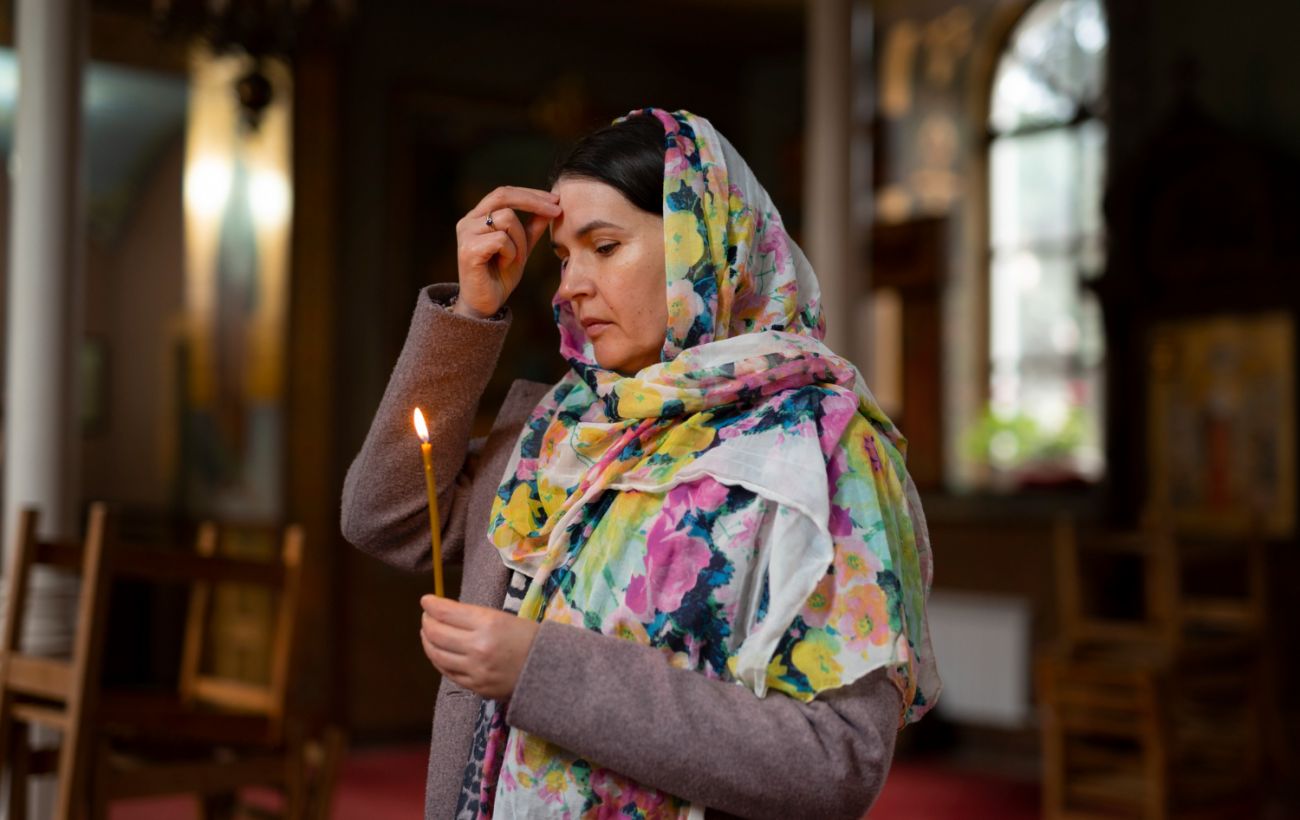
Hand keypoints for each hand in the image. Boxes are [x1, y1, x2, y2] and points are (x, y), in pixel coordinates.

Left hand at [420, 594, 540, 700]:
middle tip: (427, 616)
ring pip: (437, 654)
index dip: (431, 604)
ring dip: (428, 641)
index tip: (426, 600)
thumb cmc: (528, 638)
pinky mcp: (475, 686)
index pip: (447, 612)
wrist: (549, 670)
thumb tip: (445, 613)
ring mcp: (475, 669)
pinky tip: (438, 651)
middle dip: (427, 621)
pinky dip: (438, 659)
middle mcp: (478, 646)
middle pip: (437, 633)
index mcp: (489, 623)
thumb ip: (473, 617)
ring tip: (428, 633)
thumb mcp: (503, 618)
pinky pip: (447, 672)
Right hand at [453, 186, 560, 318]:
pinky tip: (503, 265)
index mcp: (478, 217)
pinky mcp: (468, 249)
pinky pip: (502, 239)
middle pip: (503, 195)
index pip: (504, 193)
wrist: (486, 305)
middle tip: (556, 211)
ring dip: (520, 240)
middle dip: (533, 202)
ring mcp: (466, 234)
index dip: (531, 193)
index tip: (556, 200)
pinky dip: (511, 253)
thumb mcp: (522, 247)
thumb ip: (532, 227)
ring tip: (513, 259)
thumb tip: (551, 206)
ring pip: (507, 218)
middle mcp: (468, 221)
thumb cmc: (500, 276)